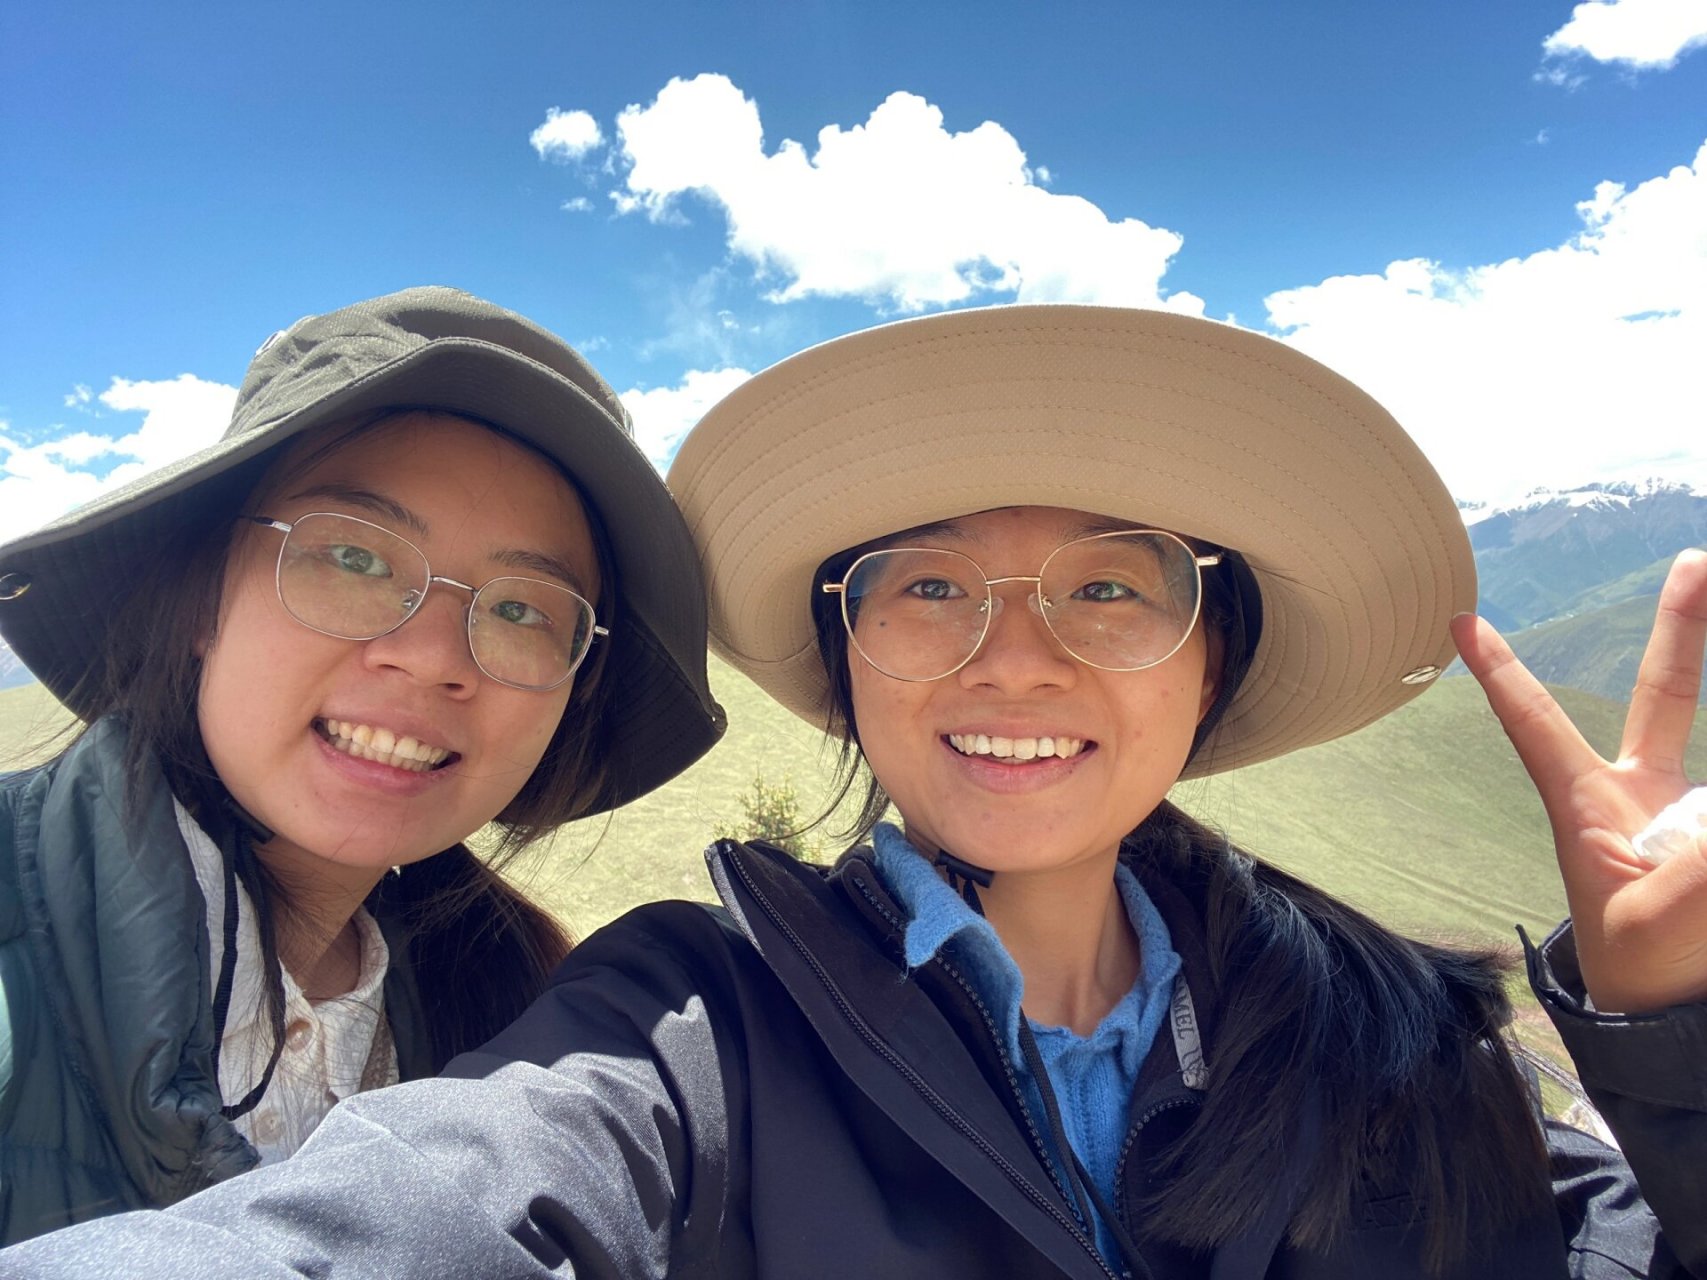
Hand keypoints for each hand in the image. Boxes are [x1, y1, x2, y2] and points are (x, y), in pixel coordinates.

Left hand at [1452, 549, 1706, 1013]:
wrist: (1677, 1022)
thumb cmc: (1640, 972)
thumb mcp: (1655, 921)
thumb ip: (1696, 870)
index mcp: (1590, 807)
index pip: (1534, 725)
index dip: (1501, 673)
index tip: (1457, 620)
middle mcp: (1639, 797)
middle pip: (1664, 694)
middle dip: (1686, 628)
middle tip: (1696, 561)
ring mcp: (1691, 815)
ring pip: (1700, 745)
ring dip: (1701, 721)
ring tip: (1692, 855)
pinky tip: (1703, 849)